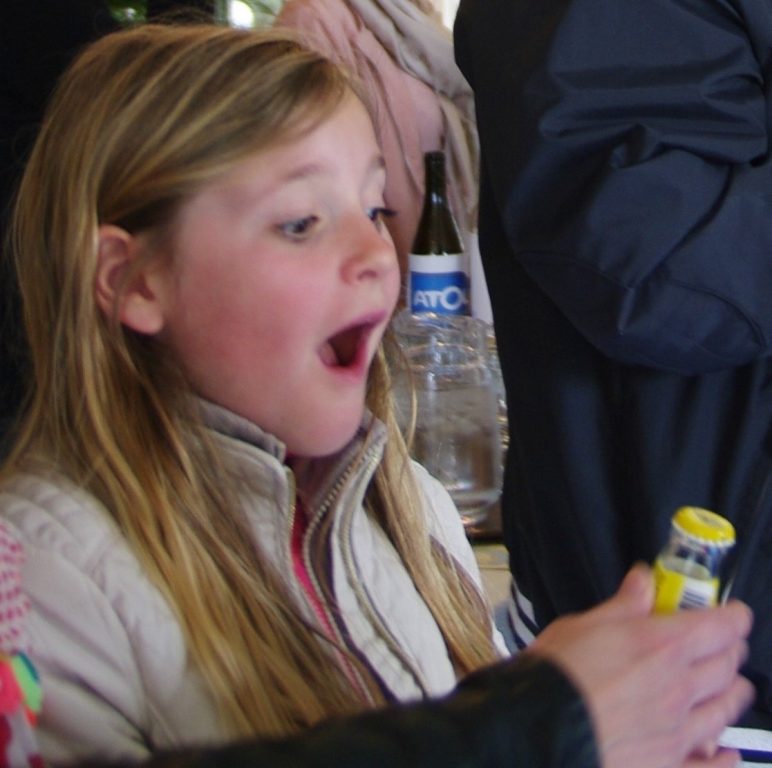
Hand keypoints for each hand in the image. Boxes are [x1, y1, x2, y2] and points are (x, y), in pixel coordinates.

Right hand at [527, 564, 753, 767]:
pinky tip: (726, 751)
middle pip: (728, 666)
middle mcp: (679, 687)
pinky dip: (725, 756)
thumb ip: (624, 605)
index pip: (720, 627)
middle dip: (732, 650)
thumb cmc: (557, 672)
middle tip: (725, 644)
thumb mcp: (584, 624)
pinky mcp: (667, 764)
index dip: (734, 618)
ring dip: (733, 693)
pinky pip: (712, 764)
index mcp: (661, 646)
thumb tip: (643, 579)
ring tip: (730, 686)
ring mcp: (678, 730)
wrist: (540, 727)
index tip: (736, 614)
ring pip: (726, 710)